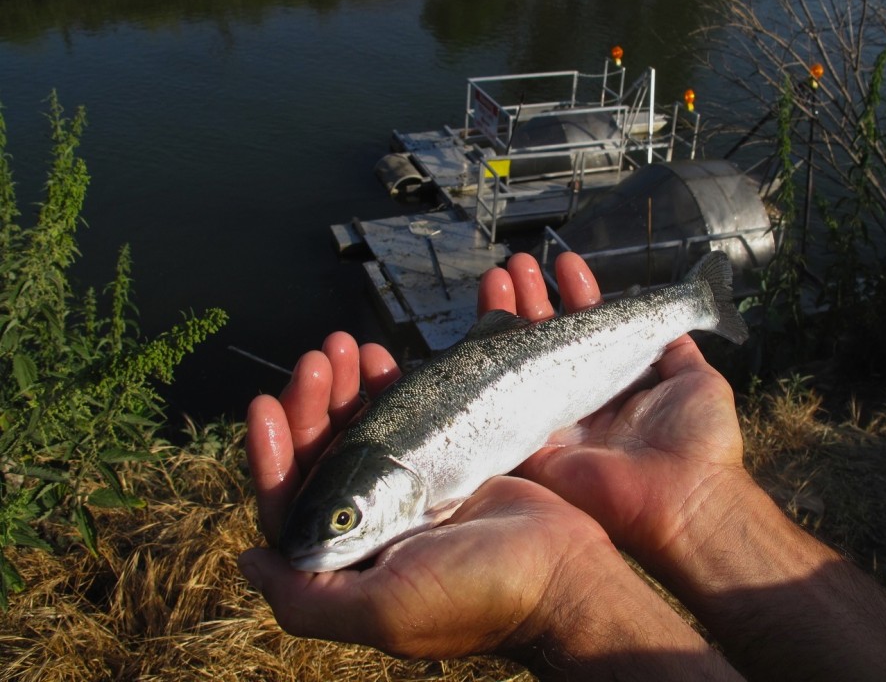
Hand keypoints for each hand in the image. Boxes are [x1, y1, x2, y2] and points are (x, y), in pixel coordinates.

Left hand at [239, 330, 725, 671]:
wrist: (566, 575)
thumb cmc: (479, 596)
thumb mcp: (386, 610)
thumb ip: (307, 600)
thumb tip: (249, 559)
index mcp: (349, 560)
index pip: (292, 501)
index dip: (273, 452)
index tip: (267, 401)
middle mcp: (373, 527)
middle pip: (325, 454)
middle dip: (315, 402)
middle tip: (324, 354)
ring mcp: (412, 495)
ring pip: (362, 430)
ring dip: (348, 386)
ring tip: (350, 345)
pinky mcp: (449, 467)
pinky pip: (406, 418)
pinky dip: (391, 387)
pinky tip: (385, 359)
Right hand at [479, 252, 754, 578]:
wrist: (684, 497)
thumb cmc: (700, 439)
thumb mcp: (697, 379)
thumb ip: (677, 346)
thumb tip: (675, 314)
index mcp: (615, 380)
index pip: (589, 327)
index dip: (577, 295)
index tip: (567, 264)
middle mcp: (580, 394)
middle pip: (546, 337)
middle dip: (532, 297)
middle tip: (520, 264)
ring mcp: (553, 416)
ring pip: (519, 359)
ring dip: (507, 314)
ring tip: (499, 275)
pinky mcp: (531, 441)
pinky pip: (501, 400)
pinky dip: (490, 362)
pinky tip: (486, 323)